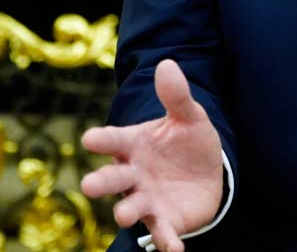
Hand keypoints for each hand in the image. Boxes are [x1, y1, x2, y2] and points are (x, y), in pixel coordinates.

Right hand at [81, 59, 223, 251]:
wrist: (207, 172)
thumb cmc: (187, 141)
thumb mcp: (188, 116)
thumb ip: (176, 96)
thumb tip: (167, 64)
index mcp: (133, 144)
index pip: (113, 140)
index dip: (102, 139)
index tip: (89, 138)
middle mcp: (133, 174)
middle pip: (113, 178)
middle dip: (101, 181)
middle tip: (89, 185)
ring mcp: (146, 199)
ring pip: (131, 207)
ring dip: (127, 212)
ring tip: (125, 216)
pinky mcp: (164, 219)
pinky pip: (162, 232)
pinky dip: (165, 241)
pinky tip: (174, 249)